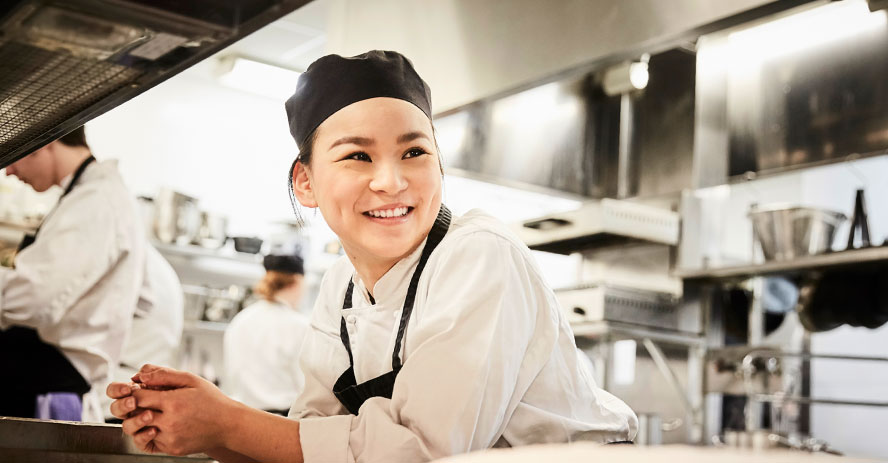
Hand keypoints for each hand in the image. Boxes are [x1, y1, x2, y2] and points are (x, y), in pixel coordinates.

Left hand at [120, 365, 241, 455]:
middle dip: (134, 407)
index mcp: (173, 403)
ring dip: (141, 421)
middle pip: (135, 415)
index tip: (140, 390)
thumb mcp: (191, 380)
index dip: (135, 392)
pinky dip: (151, 433)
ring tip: (153, 413)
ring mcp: (170, 438)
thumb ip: (165, 375)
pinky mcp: (172, 448)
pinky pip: (151, 442)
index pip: (138, 398)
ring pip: (140, 431)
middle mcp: (170, 423)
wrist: (228, 424)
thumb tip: (141, 376)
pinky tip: (161, 424)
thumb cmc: (212, 400)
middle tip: (143, 401)